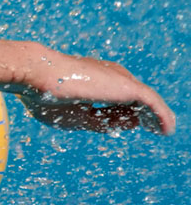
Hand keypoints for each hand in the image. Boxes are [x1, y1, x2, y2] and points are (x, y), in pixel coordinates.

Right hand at [21, 49, 174, 134]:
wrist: (38, 74)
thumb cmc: (46, 95)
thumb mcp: (74, 115)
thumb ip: (98, 121)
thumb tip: (125, 125)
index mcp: (90, 78)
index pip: (111, 97)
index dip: (119, 113)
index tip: (125, 125)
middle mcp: (107, 75)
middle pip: (129, 97)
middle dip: (139, 113)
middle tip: (153, 127)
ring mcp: (117, 79)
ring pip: (143, 99)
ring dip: (154, 115)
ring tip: (164, 130)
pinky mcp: (127, 87)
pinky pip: (152, 103)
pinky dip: (161, 116)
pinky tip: (166, 130)